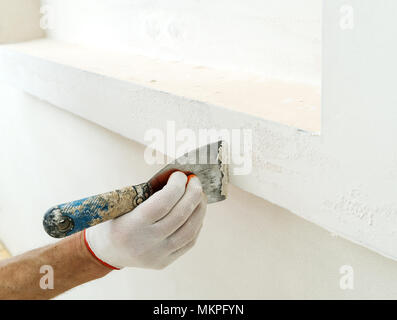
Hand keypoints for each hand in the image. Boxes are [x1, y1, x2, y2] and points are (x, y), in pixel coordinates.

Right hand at [85, 171, 206, 269]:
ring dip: (199, 208)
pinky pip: (189, 242)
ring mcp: (157, 255)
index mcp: (132, 226)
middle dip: (192, 194)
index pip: (163, 203)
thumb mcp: (124, 203)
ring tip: (200, 195)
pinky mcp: (165, 262)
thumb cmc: (116, 219)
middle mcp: (146, 243)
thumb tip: (179, 177)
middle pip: (180, 215)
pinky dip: (196, 223)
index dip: (176, 186)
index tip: (181, 175)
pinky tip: (196, 211)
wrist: (106, 251)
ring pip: (189, 230)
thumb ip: (150, 191)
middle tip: (195, 180)